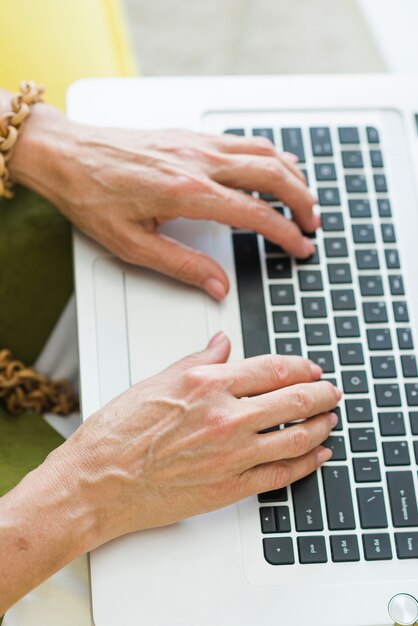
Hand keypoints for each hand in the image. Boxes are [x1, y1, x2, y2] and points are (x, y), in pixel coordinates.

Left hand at [9, 104, 317, 299]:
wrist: (66, 156)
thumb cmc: (92, 196)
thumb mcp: (132, 245)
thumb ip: (181, 266)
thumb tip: (216, 285)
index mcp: (187, 192)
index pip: (255, 213)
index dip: (284, 233)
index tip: (301, 246)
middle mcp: (199, 161)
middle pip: (272, 175)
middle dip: (301, 201)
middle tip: (313, 224)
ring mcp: (196, 144)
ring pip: (263, 152)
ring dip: (291, 175)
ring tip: (304, 198)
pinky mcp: (190, 136)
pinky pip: (242, 140)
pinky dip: (269, 155)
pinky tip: (274, 166)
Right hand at [61, 332, 339, 544]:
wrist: (98, 482)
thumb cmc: (118, 433)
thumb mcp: (157, 382)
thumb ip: (198, 361)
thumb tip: (221, 344)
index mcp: (207, 385)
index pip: (270, 369)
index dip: (299, 367)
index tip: (311, 369)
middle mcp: (224, 417)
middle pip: (292, 401)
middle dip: (321, 395)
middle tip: (331, 392)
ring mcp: (231, 455)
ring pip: (295, 437)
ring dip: (320, 427)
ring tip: (329, 420)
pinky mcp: (229, 488)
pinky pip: (280, 474)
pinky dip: (306, 464)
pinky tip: (316, 456)